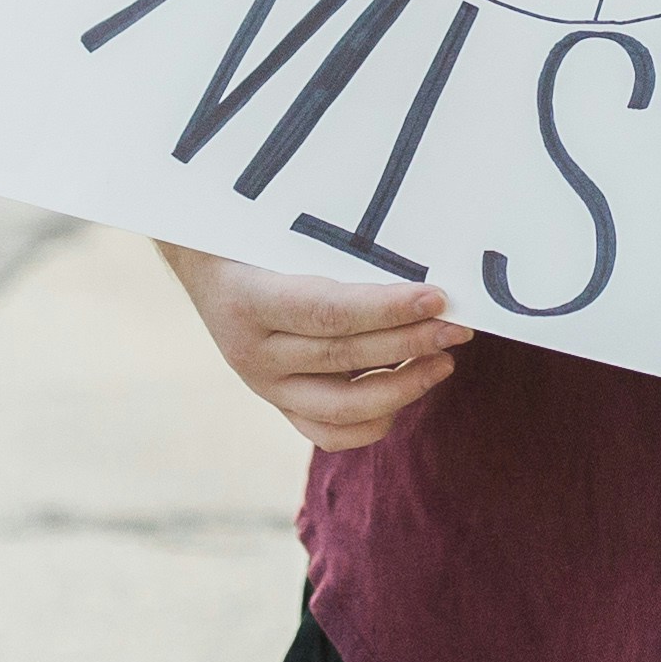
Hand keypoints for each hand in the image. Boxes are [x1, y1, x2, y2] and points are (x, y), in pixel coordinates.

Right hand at [158, 243, 468, 450]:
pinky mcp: (277, 404)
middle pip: (343, 357)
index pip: (329, 311)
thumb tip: (414, 258)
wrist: (201, 259)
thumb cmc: (252, 232)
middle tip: (459, 327)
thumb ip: (333, 246)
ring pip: (340, 408)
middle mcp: (251, 352)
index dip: (386, 308)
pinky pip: (328, 433)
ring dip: (402, 387)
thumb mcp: (277, 227)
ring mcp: (262, 385)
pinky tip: (406, 392)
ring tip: (443, 360)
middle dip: (410, 343)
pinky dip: (373, 423)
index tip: (437, 297)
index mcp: (247, 300)